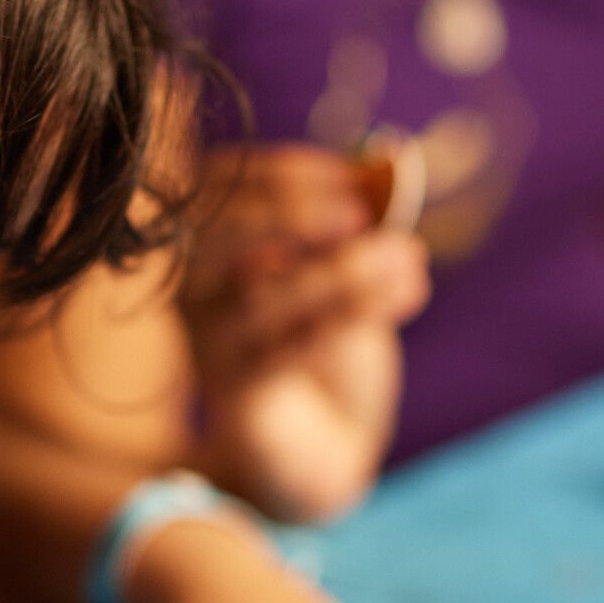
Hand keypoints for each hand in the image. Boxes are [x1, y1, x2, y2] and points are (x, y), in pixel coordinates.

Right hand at [186, 144, 429, 523]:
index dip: (288, 173)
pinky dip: (353, 315)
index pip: (222, 185)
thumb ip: (356, 219)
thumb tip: (387, 167)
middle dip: (292, 214)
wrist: (322, 435)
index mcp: (210, 240)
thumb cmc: (329, 336)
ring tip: (410, 260)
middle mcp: (192, 286)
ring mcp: (207, 341)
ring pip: (267, 295)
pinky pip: (290, 348)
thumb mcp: (343, 265)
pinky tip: (404, 295)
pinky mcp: (235, 391)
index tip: (356, 174)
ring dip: (347, 271)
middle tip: (361, 215)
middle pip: (220, 233)